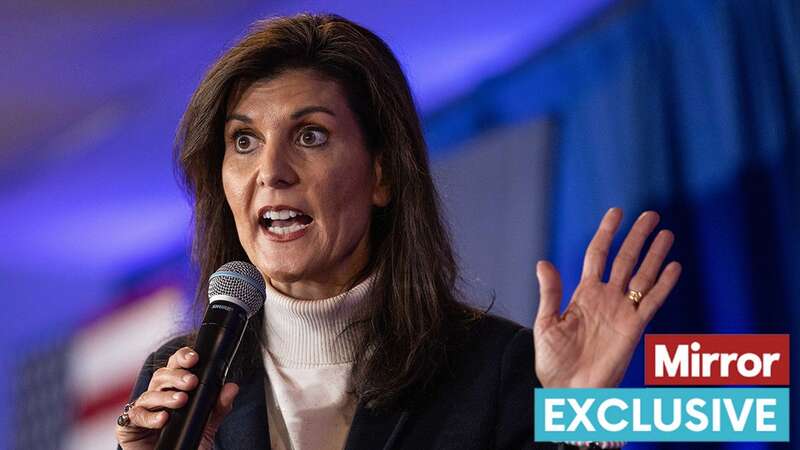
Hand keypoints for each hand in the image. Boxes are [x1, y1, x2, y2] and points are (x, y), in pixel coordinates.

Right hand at [116, 346, 239, 449]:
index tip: (195, 358)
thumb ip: (219, 407)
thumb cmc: (187, 442)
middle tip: (192, 382)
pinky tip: (163, 419)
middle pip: (161, 376)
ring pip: (149, 394)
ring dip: (166, 396)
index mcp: (172, 389)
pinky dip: (150, 416)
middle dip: (177, 376)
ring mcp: (141, 410)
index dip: (182, 358)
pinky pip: (136, 416)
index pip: (175, 366)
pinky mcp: (128, 427)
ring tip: (181, 400)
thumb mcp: (207, 425)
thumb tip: (232, 387)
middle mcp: (156, 396)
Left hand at [533, 208, 681, 387]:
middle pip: (624, 259)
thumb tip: (543, 262)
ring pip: (642, 276)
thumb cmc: (553, 361)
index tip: (616, 212)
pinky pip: (651, 302)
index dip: (607, 233)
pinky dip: (664, 284)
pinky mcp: (634, 328)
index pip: (597, 254)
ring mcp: (621, 312)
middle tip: (651, 215)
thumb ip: (550, 293)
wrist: (568, 391)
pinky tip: (674, 266)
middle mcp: (605, 298)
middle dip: (637, 237)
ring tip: (666, 233)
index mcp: (583, 294)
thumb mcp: (546, 324)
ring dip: (654, 255)